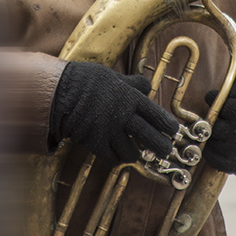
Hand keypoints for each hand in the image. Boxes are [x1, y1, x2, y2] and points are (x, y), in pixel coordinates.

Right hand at [50, 62, 178, 166]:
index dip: (168, 125)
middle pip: (150, 136)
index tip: (174, 131)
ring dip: (135, 153)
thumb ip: (131, 83)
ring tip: (136, 153)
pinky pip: (112, 158)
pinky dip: (117, 158)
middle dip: (161, 146)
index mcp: (130, 98)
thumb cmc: (86, 80)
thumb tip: (146, 85)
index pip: (156, 114)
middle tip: (165, 151)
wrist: (61, 91)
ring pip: (131, 151)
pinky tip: (117, 155)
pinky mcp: (96, 142)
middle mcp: (123, 115)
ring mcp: (110, 131)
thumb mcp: (113, 76)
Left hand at [203, 75, 235, 175]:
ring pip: (209, 140)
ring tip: (226, 127)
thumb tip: (214, 96)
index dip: (216, 99)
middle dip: (214, 117)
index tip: (223, 99)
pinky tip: (223, 139)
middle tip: (225, 115)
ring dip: (212, 131)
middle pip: (213, 125)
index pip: (220, 106)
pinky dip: (211, 147)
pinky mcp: (235, 167)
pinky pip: (209, 155)